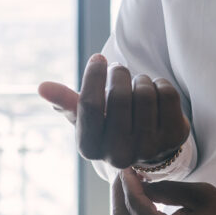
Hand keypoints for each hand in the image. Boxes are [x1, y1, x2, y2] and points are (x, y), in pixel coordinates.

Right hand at [38, 54, 189, 168]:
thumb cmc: (110, 124)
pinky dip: (159, 84)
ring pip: (144, 93)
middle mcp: (119, 155)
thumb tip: (42, 87)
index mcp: (89, 149)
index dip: (94, 76)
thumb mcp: (85, 116)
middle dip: (119, 74)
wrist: (147, 145)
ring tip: (137, 84)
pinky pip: (167, 94)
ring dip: (140, 80)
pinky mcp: (174, 137)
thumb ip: (65, 101)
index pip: (89, 106)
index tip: (98, 58)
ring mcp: (149, 149)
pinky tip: (154, 93)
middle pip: (119, 97)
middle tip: (119, 70)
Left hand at [112, 169, 215, 214]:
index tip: (127, 166)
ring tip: (128, 185)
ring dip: (122, 207)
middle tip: (123, 173)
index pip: (134, 205)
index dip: (127, 182)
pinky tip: (138, 203)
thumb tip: (141, 183)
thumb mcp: (201, 195)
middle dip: (118, 193)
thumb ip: (167, 188)